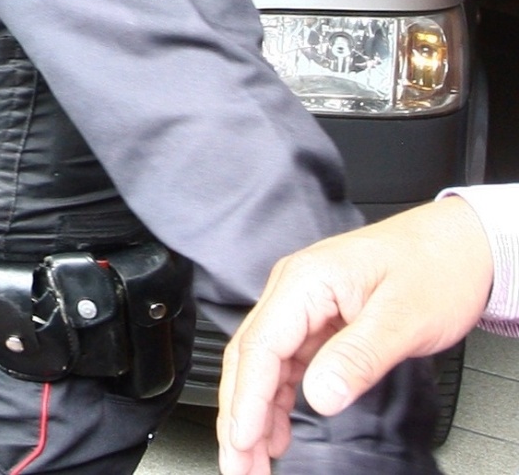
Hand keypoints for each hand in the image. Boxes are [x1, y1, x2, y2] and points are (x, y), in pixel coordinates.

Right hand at [216, 196, 491, 473]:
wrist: (460, 244)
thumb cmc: (436, 266)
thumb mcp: (403, 318)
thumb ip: (358, 357)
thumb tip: (321, 396)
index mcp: (305, 282)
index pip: (260, 347)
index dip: (247, 398)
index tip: (242, 438)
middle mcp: (293, 292)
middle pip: (248, 359)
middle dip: (237, 415)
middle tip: (239, 464)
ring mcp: (302, 308)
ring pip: (262, 367)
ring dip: (254, 414)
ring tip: (253, 459)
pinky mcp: (316, 323)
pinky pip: (285, 366)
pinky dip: (277, 402)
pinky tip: (276, 431)